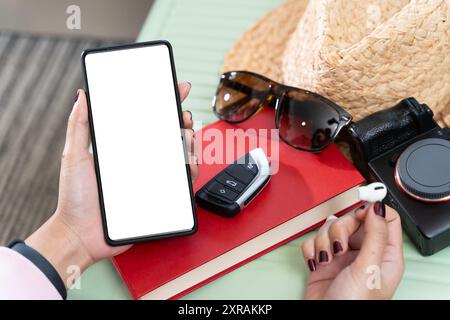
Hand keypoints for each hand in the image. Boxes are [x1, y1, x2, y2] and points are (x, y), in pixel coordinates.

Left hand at [26, 83, 196, 286]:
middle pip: (169, 136)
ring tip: (188, 135)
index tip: (175, 89)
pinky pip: (182, 182)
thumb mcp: (74, 157)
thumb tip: (82, 95)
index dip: (163, 103)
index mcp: (123, 149)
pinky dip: (191, 169)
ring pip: (180, 156)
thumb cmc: (74, 199)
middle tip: (185, 116)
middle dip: (183, 122)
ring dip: (190, 143)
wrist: (82, 235)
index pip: (147, 121)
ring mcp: (151, 178)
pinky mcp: (160, 197)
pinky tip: (188, 162)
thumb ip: (79, 126)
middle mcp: (140, 161)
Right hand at [301, 202, 403, 299]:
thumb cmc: (352, 305)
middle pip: (353, 219)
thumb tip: (378, 207)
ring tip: (328, 258)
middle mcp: (364, 252)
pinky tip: (316, 262)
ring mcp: (342, 255)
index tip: (358, 212)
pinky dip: (311, 249)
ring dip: (324, 240)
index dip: (371, 212)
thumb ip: (375, 235)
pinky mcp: (322, 259)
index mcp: (384, 254)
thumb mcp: (368, 269)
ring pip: (330, 227)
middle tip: (340, 246)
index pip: (385, 218)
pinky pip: (313, 240)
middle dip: (340, 230)